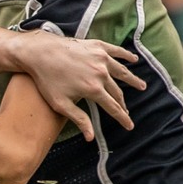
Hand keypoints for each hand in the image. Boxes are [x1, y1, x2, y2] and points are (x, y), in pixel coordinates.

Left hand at [11, 33, 142, 139]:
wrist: (40, 53)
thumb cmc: (47, 80)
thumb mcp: (60, 104)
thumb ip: (79, 119)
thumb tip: (91, 137)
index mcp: (93, 89)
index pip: (113, 107)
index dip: (122, 118)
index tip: (130, 126)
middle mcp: (101, 73)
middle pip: (117, 92)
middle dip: (123, 103)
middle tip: (127, 110)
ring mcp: (101, 58)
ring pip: (122, 72)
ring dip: (132, 80)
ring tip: (142, 86)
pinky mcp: (97, 46)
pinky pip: (116, 51)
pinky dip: (126, 55)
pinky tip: (134, 60)